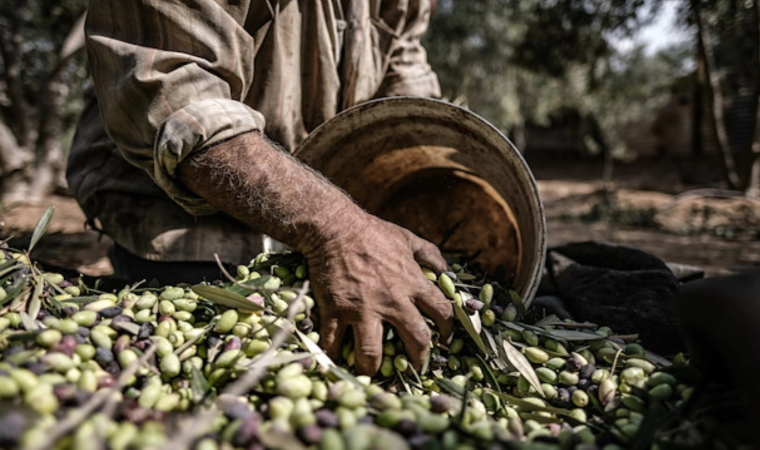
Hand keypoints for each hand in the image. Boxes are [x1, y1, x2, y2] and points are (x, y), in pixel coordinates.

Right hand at [304, 211, 453, 374]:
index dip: (448, 329)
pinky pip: (335, 342)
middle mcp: (391, 301)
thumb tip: (448, 271)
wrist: (334, 228)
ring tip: (372, 373)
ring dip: (373, 367)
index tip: (445, 339)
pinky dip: (334, 355)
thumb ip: (430, 255)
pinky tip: (335, 361)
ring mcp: (362, 309)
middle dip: (419, 358)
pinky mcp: (336, 311)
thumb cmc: (372, 232)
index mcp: (412, 283)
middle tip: (415, 366)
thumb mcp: (408, 238)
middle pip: (416, 340)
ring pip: (372, 351)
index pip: (442, 313)